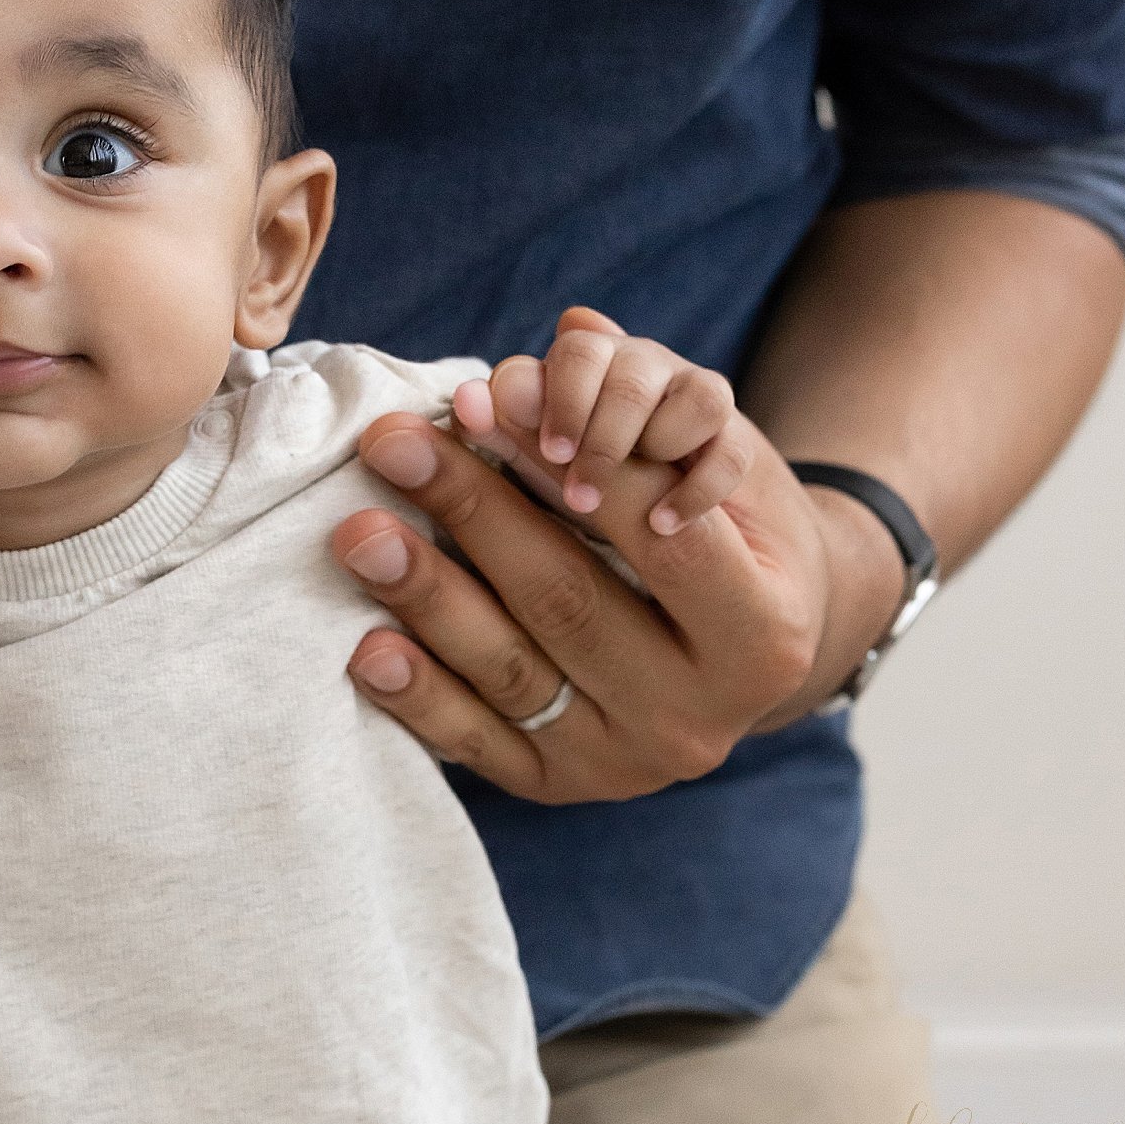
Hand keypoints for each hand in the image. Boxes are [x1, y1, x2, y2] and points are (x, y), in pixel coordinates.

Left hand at [333, 309, 904, 801]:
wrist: (749, 658)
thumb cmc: (729, 542)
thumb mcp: (721, 469)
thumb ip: (648, 408)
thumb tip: (570, 333)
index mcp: (763, 633)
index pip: (658, 541)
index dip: (568, 468)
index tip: (486, 401)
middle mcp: (702, 714)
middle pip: (571, 602)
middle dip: (474, 513)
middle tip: (397, 443)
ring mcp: (630, 764)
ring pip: (514, 674)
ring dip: (426, 597)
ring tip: (360, 530)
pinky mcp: (563, 789)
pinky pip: (478, 744)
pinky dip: (417, 697)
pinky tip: (367, 647)